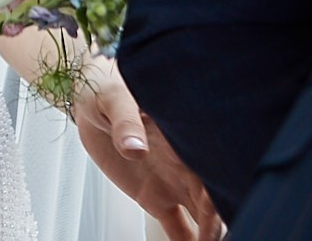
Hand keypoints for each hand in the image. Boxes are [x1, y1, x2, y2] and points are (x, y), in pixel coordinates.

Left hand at [75, 64, 224, 240]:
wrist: (88, 100)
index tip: (222, 208)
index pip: (213, 161)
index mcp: (184, 131)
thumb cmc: (108, 86)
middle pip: (215, 194)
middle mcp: (186, 160)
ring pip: (203, 215)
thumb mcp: (115, 98)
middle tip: (214, 237)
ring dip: (209, 233)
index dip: (223, 185)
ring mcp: (174, 181)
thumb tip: (136, 150)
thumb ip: (126, 123)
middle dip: (221, 218)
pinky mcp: (156, 197)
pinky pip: (177, 226)